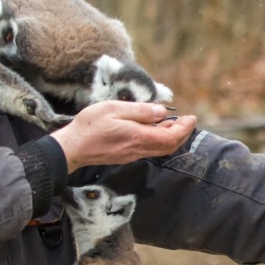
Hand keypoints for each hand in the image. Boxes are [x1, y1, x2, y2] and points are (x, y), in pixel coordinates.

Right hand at [50, 101, 196, 171]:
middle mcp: (139, 149)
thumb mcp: (114, 109)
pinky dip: (159, 139)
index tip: (191, 118)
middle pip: (169, 146)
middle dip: (182, 133)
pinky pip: (150, 148)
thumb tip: (161, 112)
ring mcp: (133, 154)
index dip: (185, 128)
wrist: (72, 148)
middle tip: (187, 120)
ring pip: (161, 148)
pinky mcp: (126, 155)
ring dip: (171, 136)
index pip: (171, 137)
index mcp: (139, 137)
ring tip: (174, 122)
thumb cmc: (90, 126)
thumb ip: (140, 111)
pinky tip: (155, 128)